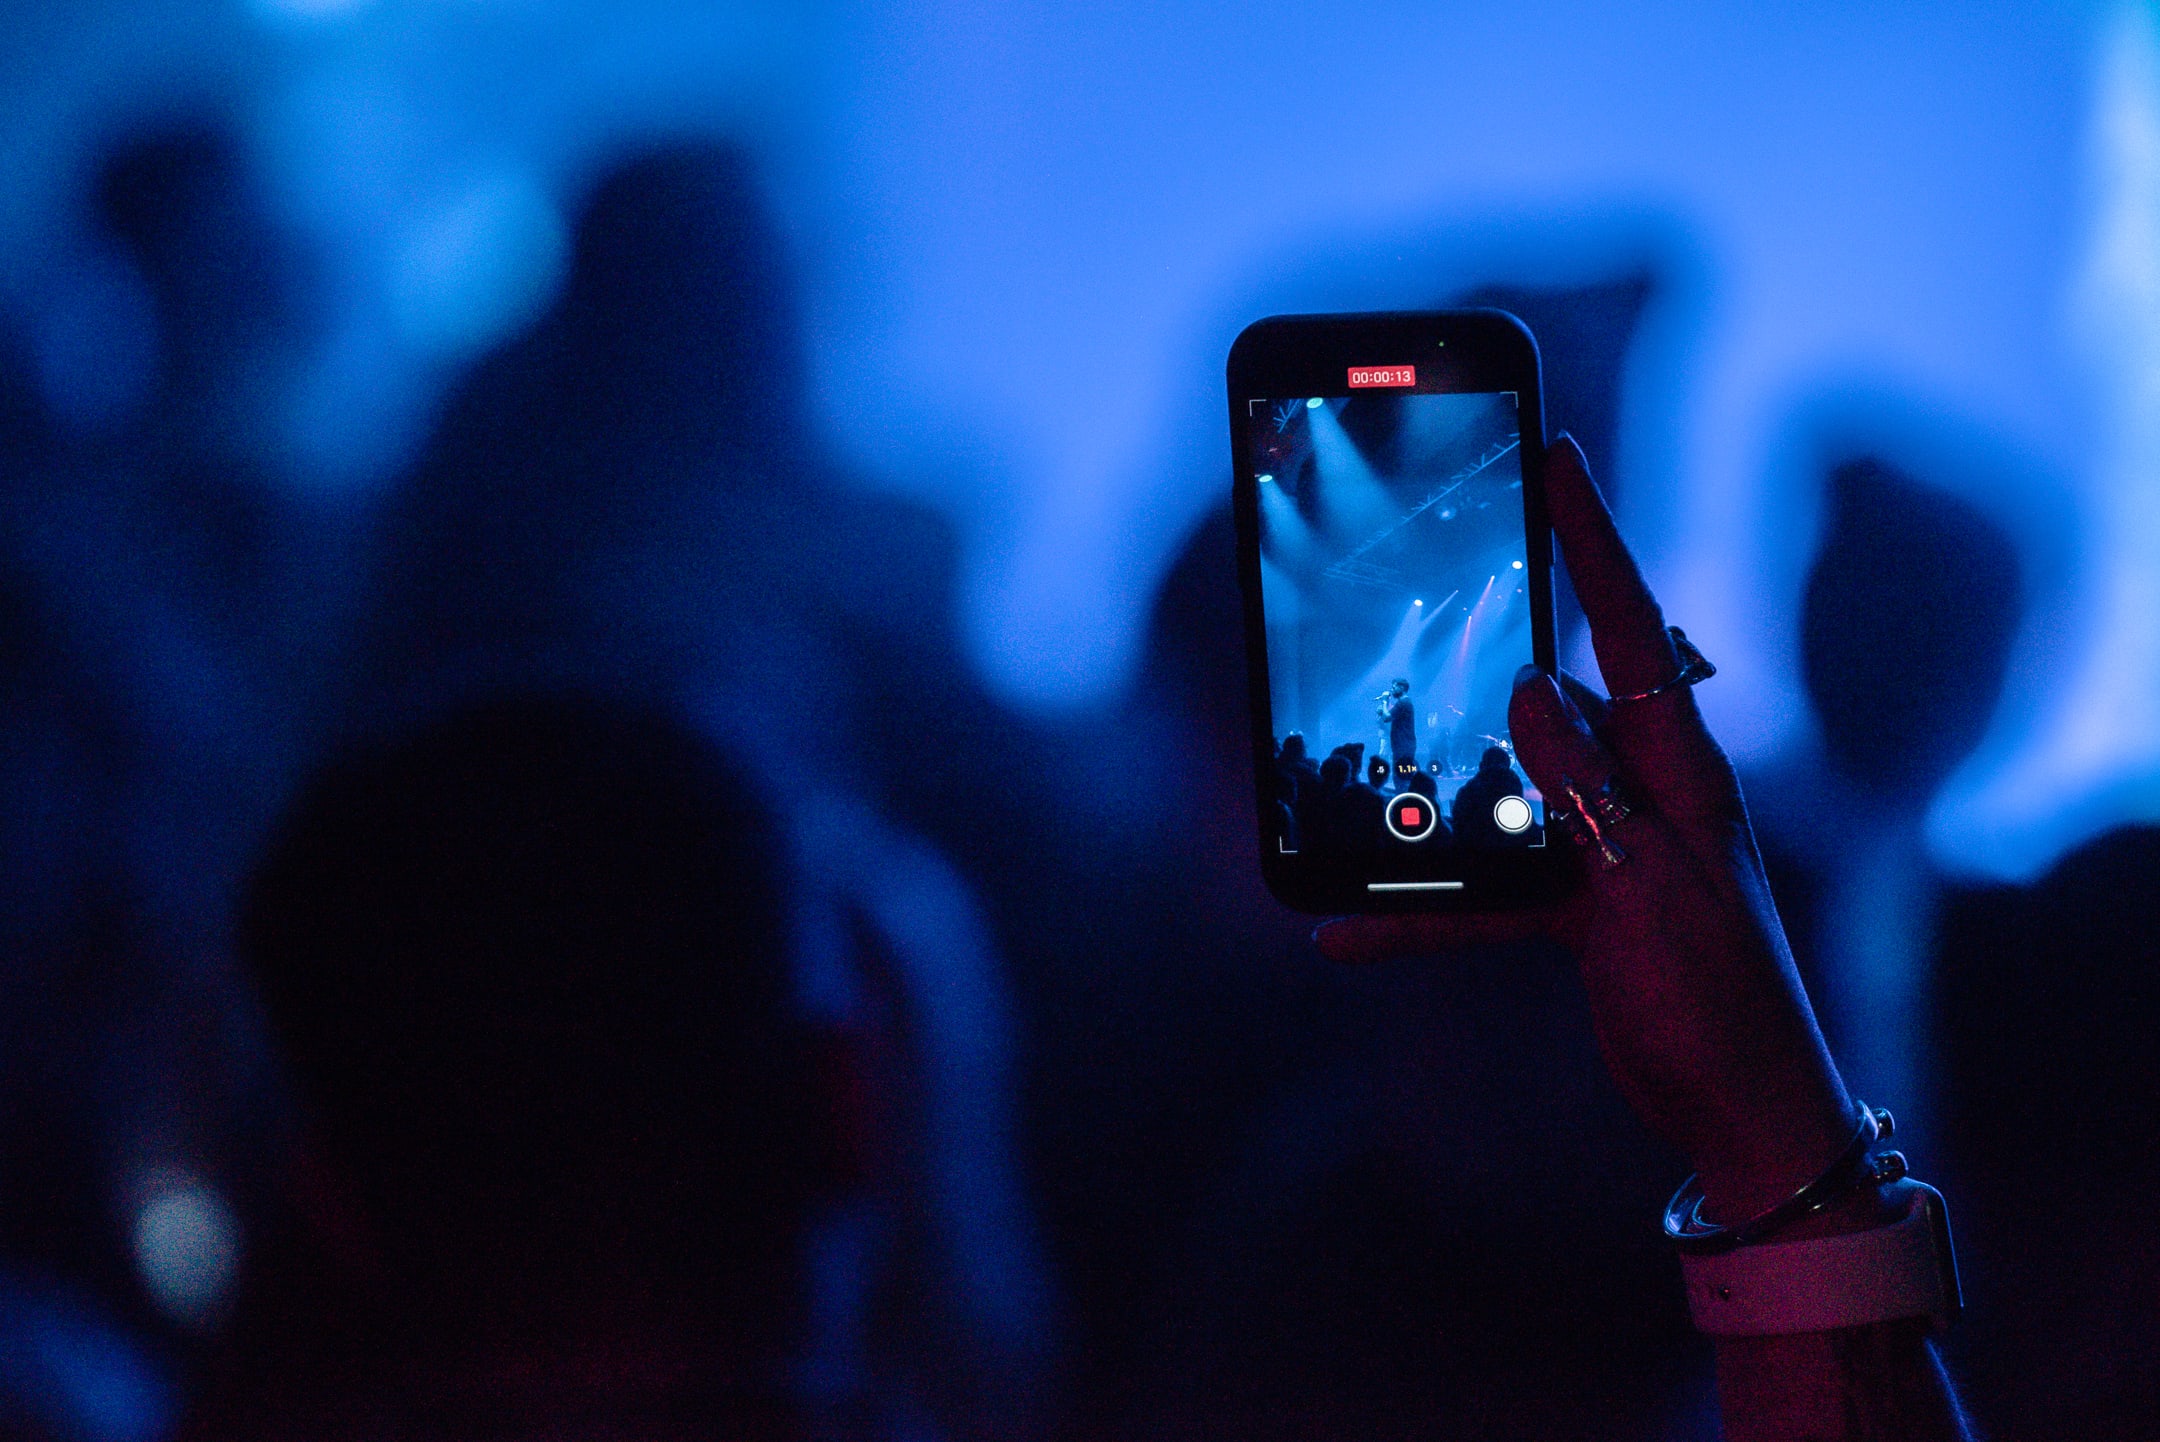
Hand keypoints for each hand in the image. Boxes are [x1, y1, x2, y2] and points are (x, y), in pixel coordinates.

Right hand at [1318, 436, 1854, 1224]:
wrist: (1740, 1114)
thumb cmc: (1717, 1002)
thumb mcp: (1647, 887)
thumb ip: (1585, 788)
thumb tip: (1529, 688)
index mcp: (1681, 768)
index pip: (1636, 626)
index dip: (1595, 538)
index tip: (1558, 454)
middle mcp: (1645, 790)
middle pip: (1558, 690)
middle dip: (1495, 638)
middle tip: (1436, 575)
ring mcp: (1609, 846)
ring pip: (1504, 787)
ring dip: (1437, 792)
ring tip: (1361, 779)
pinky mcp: (1580, 904)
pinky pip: (1484, 888)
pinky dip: (1422, 907)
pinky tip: (1347, 929)